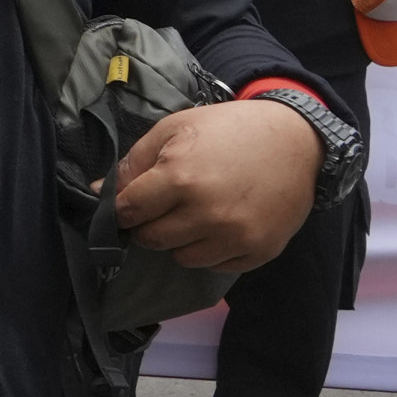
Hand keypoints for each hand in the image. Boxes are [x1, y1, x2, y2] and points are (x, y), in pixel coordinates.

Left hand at [112, 96, 323, 272]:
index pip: (129, 212)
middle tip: (164, 207)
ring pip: (182, 258)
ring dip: (180, 240)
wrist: (296, 139)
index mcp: (181, 179)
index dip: (123, 209)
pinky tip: (221, 225)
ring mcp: (237, 236)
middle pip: (152, 239)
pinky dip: (212, 250)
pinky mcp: (260, 251)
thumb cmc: (228, 129)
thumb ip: (134, 163)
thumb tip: (100, 193)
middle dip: (149, 225)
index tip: (130, 204)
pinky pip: (217, 267)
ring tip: (195, 214)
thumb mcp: (174, 130)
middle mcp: (208, 214)